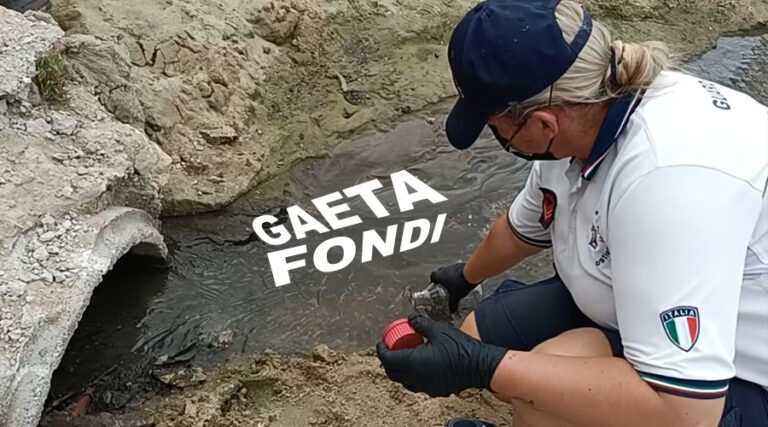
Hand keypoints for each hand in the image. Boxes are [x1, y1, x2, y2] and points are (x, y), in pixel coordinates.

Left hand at [376, 314, 507, 396]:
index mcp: (412, 362)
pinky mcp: (435, 390)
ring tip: (404, 356)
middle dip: (388, 361)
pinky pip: (417, 384)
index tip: (381, 343)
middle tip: (391, 349)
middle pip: (392, 372)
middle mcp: (416, 377)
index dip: (381, 350)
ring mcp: (425, 386)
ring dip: (400, 369)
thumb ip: (420, 323)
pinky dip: (412, 376)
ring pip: (404, 380)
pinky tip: (420, 365)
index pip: (387, 359)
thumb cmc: (460, 348)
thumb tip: (411, 319)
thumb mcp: (438, 330)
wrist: (478, 365)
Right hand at [430, 263, 478, 311]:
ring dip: (450, 276)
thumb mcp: (455, 297)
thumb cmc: (460, 284)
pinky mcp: (461, 265)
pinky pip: (457, 270)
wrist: (471, 274)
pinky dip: (458, 275)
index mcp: (439, 276)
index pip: (432, 276)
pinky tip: (462, 282)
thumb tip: (452, 310)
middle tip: (445, 286)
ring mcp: (453, 266)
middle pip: (440, 273)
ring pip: (449, 271)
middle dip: (442, 279)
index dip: (433, 281)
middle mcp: (445, 270)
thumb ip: (452, 304)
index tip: (435, 284)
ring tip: (455, 285)